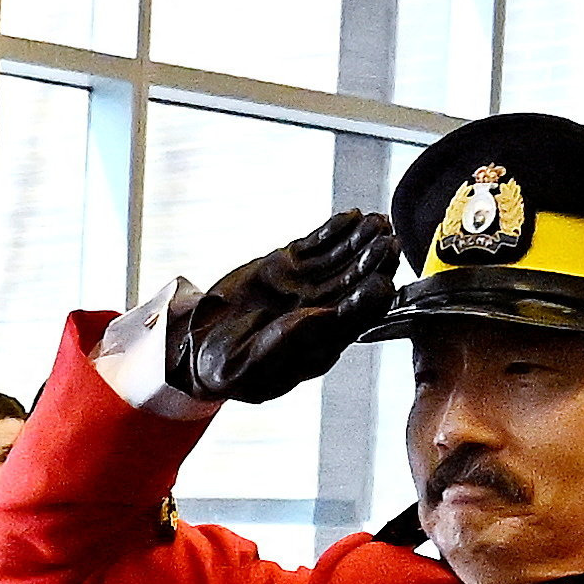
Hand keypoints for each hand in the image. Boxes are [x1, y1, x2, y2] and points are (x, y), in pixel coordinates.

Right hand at [151, 207, 405, 405]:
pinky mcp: (289, 265)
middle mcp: (320, 311)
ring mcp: (306, 285)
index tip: (380, 280)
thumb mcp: (247, 366)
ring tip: (376, 221)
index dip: (370, 299)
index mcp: (319, 342)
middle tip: (387, 240)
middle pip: (357, 284)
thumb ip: (281, 345)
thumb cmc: (225, 367)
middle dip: (372, 262)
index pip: (355, 318)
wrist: (197, 345)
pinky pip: (317, 245)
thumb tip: (317, 320)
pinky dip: (334, 230)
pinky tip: (352, 217)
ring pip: (342, 260)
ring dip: (360, 241)